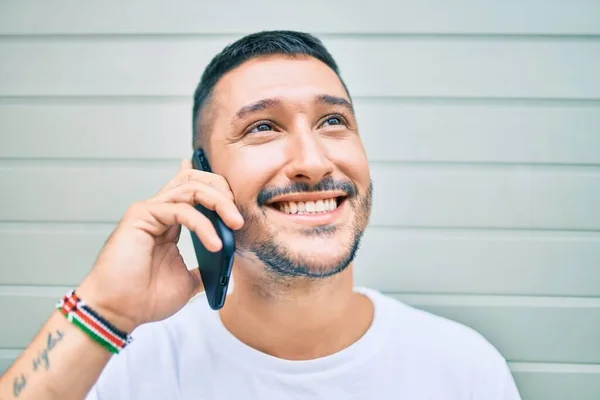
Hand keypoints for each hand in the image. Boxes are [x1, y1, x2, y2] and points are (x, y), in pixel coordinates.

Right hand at [75, 159, 243, 332]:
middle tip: (238, 216)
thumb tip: (228, 263)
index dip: (221, 193)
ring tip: (235, 225)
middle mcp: (160, 211)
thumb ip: (206, 267)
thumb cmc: (145, 298)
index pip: (197, 190)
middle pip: (195, 178)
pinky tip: (215, 244)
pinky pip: (181, 209)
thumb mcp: (189, 281)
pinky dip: (203, 225)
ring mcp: (150, 210)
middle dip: (223, 190)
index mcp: (171, 222)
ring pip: (191, 187)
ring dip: (220, 203)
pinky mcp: (141, 215)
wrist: (118, 313)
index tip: (239, 213)